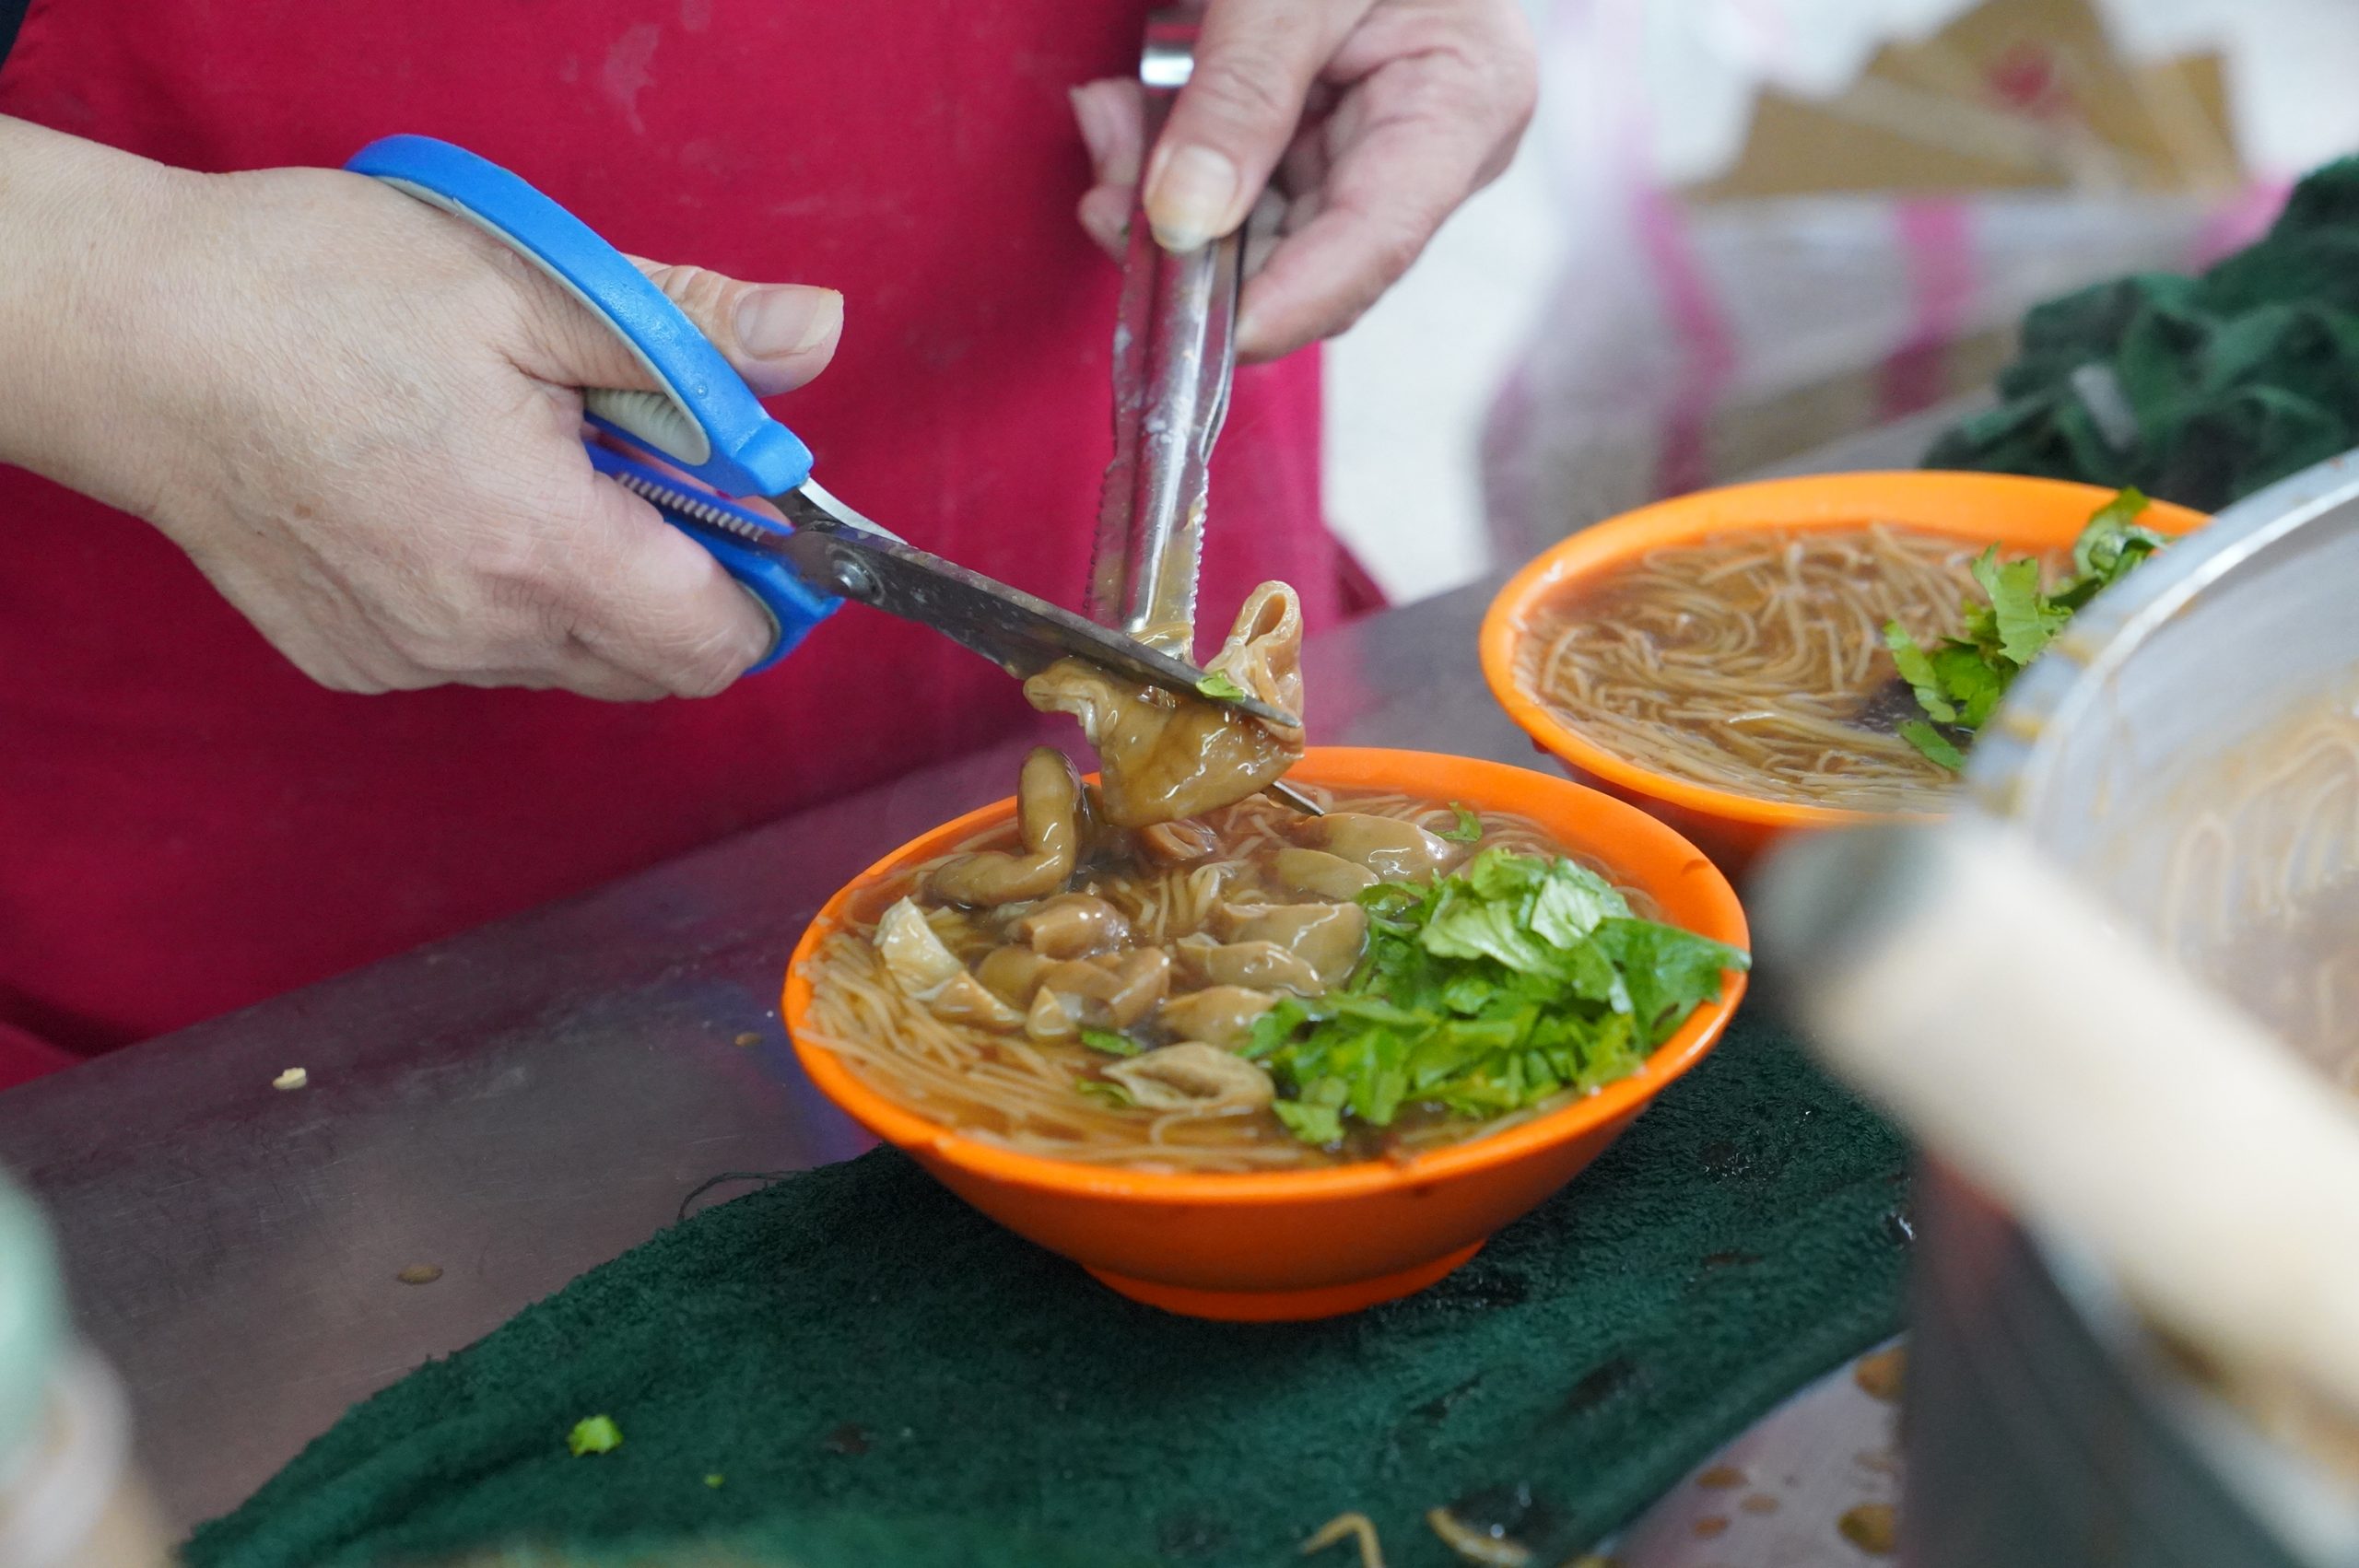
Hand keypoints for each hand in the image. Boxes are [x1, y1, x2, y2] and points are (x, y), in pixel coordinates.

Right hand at [0, 118, 841, 699]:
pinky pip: (484, 657)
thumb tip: (814, 336)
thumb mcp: (528, 285)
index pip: (717, 644)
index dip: (761, 585)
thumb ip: (687, 336)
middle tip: (642, 472)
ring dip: (594, 591)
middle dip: (686, 587)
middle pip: (656, 669)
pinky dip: (504, 599)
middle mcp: (482, 632)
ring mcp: (413, 657)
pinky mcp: (356, 661)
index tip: (748, 513)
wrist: (132, 339)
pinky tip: (448, 502)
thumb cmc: (318, 295)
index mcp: (541, 547)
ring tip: (530, 471)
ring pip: (572, 665)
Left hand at [1069, 0, 1535, 361]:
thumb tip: (1183, 221)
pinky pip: (1239, 190)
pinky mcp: (1324, 141)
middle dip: (1195, 243)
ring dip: (1164, 198)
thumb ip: (1241, 93)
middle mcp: (1432, 149)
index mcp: (1465, 100)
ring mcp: (1378, 150)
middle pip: (1307, 256)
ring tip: (1109, 120)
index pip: (1374, 243)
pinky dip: (1171, 164)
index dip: (1280, 304)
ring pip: (1257, 234)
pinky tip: (1124, 114)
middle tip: (1104, 195)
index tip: (1190, 333)